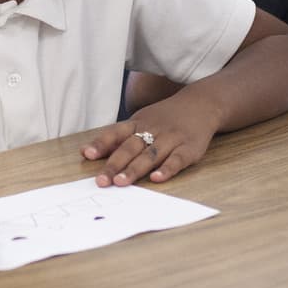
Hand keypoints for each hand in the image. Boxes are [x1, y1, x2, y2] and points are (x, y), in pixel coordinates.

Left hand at [81, 91, 222, 185]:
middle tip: (102, 181)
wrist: (201, 104)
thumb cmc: (164, 117)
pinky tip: (157, 179)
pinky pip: (177, 159)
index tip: (87, 155)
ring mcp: (171, 138)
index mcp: (138, 122)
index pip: (116, 133)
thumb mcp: (140, 120)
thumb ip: (115, 137)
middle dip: (115, 164)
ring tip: (122, 183)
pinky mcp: (189, 148)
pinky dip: (167, 169)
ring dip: (135, 169)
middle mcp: (153, 129)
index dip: (101, 143)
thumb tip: (85, 152)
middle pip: (131, 147)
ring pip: (150, 154)